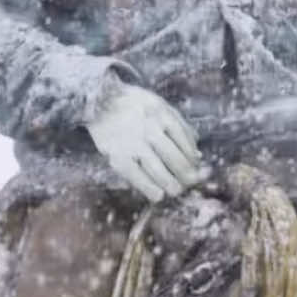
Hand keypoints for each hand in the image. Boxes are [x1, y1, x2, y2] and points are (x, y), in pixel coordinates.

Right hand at [88, 80, 203, 201]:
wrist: (99, 101)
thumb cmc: (135, 105)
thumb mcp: (161, 106)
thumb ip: (181, 127)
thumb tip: (198, 156)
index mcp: (162, 115)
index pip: (185, 143)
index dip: (193, 159)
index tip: (195, 168)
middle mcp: (149, 129)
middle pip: (175, 159)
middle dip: (186, 176)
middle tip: (189, 183)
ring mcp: (133, 143)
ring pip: (158, 170)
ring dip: (171, 185)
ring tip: (176, 191)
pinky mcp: (118, 156)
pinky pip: (137, 177)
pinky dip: (150, 189)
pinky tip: (158, 195)